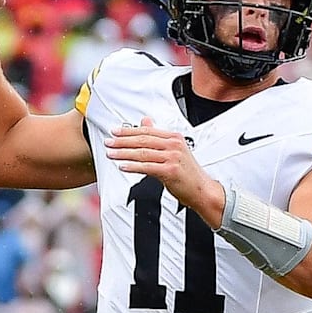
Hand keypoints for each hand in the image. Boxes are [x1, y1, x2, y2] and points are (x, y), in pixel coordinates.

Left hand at [105, 117, 224, 224]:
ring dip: (123, 153)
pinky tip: (122, 166)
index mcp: (174, 138)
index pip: (147, 131)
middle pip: (142, 140)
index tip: (114, 132)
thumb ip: (158, 137)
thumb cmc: (188, 173)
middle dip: (122, 141)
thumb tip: (145, 121)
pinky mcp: (170, 171)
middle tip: (108, 142)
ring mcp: (173, 157)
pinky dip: (132, 166)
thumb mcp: (174, 150)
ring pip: (142, 153)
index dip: (128, 131)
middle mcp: (174, 145)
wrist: (203, 190)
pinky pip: (147, 167)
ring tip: (111, 154)